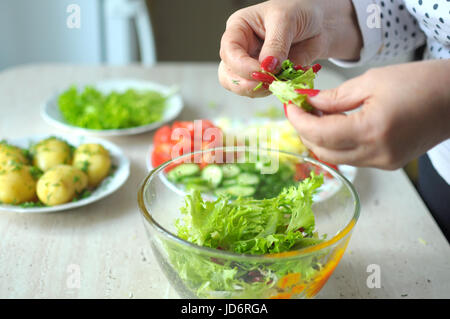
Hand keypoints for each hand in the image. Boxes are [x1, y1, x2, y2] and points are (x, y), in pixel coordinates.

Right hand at [218, 0, 361, 96]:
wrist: (320, 25)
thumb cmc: (299, 12)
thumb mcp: (286, 20)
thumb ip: (276, 44)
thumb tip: (267, 66)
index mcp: (239, 28)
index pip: (229, 51)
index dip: (241, 65)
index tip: (259, 71)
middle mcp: (241, 49)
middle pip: (228, 74)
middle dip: (245, 83)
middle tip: (267, 83)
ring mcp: (251, 66)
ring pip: (240, 87)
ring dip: (258, 90)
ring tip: (279, 81)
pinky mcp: (264, 78)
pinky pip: (260, 92)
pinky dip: (272, 91)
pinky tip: (285, 82)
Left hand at [286, 60, 449, 169]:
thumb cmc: (420, 82)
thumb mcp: (372, 81)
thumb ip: (335, 97)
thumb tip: (308, 103)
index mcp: (371, 130)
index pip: (318, 134)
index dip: (298, 120)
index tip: (289, 105)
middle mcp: (376, 154)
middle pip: (322, 151)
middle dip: (304, 130)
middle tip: (299, 108)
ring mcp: (383, 163)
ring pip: (335, 158)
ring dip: (319, 138)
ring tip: (316, 114)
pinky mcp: (389, 164)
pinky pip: (351, 157)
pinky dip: (337, 143)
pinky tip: (336, 124)